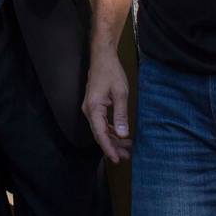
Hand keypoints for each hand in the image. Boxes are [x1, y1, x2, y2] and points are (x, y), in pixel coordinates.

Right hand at [82, 47, 132, 163]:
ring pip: (100, 129)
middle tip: (126, 156)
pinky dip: (111, 130)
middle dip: (112, 146)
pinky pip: (101, 122)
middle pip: (99, 134)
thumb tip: (123, 134)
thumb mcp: (120, 93)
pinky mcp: (94, 105)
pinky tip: (120, 134)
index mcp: (93, 109)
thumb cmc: (111, 72)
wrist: (102, 56)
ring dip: (113, 139)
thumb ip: (121, 115)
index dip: (108, 149)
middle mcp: (89, 110)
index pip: (100, 134)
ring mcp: (90, 108)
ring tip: (126, 148)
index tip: (117, 159)